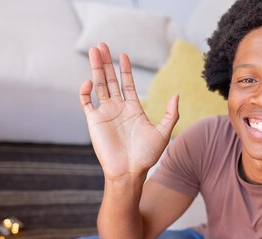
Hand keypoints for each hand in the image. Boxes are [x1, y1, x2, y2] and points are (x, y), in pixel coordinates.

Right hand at [79, 43, 178, 180]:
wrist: (129, 171)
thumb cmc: (146, 156)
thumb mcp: (163, 133)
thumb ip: (170, 114)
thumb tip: (176, 95)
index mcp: (133, 109)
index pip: (127, 84)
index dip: (124, 69)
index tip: (123, 54)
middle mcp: (118, 108)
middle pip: (110, 80)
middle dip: (106, 62)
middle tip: (101, 45)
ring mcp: (105, 113)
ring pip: (98, 85)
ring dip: (95, 68)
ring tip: (93, 51)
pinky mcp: (94, 121)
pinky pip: (86, 102)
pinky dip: (85, 91)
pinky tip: (89, 81)